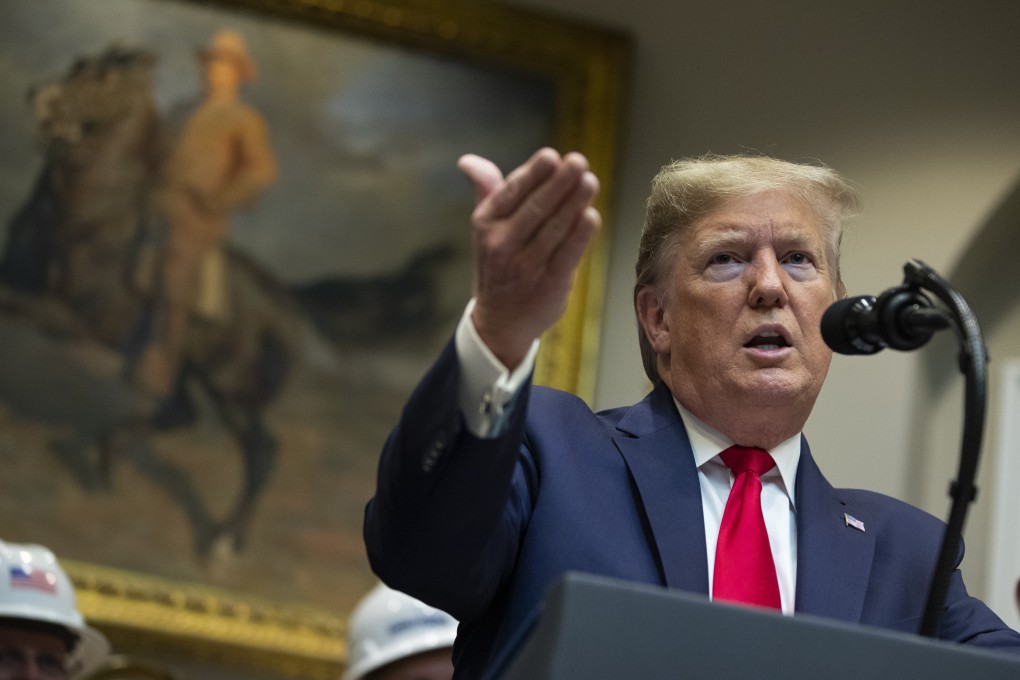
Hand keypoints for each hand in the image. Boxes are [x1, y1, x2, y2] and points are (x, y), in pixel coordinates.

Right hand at [458, 148, 600, 368]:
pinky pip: (569, 253)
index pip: (512, 191)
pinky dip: (582, 233)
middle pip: (537, 206)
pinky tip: (591, 215)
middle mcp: (503, 244)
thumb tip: (468, 161)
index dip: (534, 172)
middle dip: (561, 181)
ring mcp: (527, 265)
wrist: (500, 320)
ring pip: (556, 227)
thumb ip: (487, 190)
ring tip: (589, 181)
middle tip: (579, 162)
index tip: (552, 156)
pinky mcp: (550, 283)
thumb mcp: (486, 227)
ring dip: (576, 202)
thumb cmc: (499, 262)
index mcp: (486, 224)